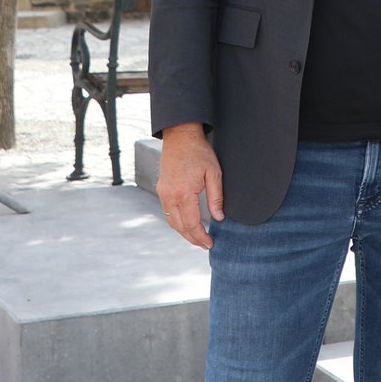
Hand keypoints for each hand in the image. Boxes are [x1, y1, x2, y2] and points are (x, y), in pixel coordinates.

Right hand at [158, 122, 224, 249]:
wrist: (180, 136)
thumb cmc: (199, 152)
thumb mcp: (214, 173)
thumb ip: (216, 197)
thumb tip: (219, 218)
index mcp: (183, 193)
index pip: (192, 224)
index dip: (201, 236)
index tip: (210, 243)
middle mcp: (169, 196)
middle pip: (179, 226)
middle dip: (192, 238)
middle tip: (205, 245)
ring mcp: (163, 193)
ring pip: (171, 221)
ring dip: (183, 232)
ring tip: (197, 238)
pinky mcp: (161, 189)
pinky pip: (168, 212)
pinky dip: (177, 222)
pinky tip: (187, 223)